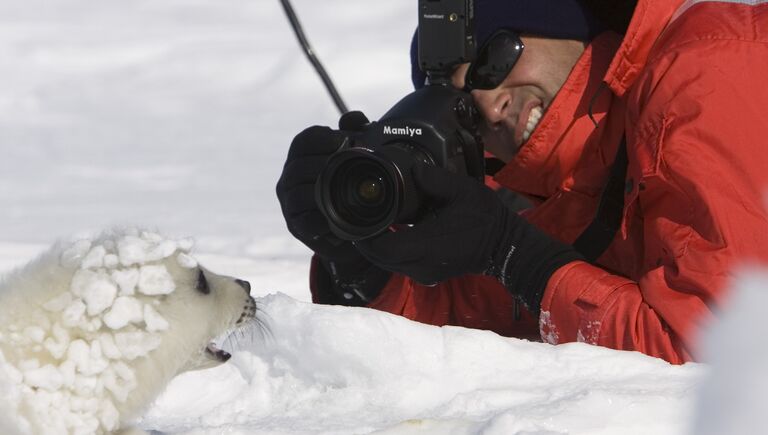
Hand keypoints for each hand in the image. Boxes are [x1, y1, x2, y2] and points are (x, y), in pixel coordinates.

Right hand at [276, 112, 390, 303]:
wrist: (351, 226)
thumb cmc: (347, 185)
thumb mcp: (355, 157)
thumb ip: (356, 131)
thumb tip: (354, 118)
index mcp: (300, 157)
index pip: (303, 141)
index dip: (322, 137)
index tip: (344, 140)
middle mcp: (289, 179)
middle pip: (298, 166)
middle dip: (323, 163)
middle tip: (347, 165)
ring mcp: (290, 203)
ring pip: (298, 194)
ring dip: (320, 190)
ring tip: (342, 188)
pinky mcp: (297, 226)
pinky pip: (304, 221)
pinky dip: (319, 219)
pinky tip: (334, 216)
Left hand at [355, 163, 581, 310]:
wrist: (505, 246)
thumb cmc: (485, 218)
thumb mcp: (462, 191)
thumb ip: (435, 179)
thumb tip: (413, 168)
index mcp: (427, 244)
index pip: (383, 247)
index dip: (365, 236)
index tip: (354, 219)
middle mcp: (421, 264)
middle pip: (380, 258)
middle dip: (365, 241)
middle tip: (355, 220)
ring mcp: (424, 273)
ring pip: (388, 264)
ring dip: (376, 247)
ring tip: (368, 224)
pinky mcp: (428, 275)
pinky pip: (399, 265)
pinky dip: (389, 251)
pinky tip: (388, 232)